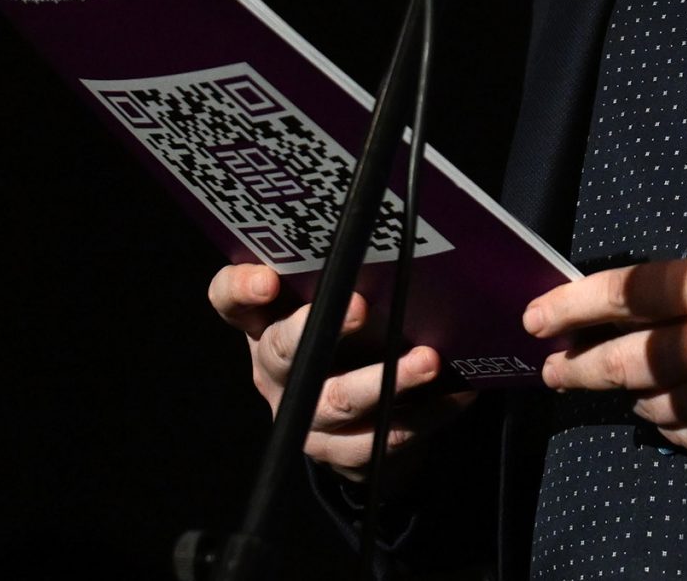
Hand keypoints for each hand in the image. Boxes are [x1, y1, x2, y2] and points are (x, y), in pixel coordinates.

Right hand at [207, 263, 477, 481]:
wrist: (360, 424)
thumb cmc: (350, 336)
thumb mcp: (333, 300)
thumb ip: (345, 271)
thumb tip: (403, 234)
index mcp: (263, 323)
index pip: (230, 299)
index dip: (241, 289)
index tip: (269, 278)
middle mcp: (274, 372)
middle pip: (281, 352)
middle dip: (322, 328)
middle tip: (360, 306)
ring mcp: (304, 417)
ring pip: (334, 403)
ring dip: (384, 382)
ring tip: (428, 361)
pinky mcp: (340, 454)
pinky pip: (380, 442)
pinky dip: (424, 416)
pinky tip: (456, 395)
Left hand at [523, 254, 686, 461]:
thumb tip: (629, 311)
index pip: (625, 291)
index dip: (572, 303)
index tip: (539, 315)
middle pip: (623, 360)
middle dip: (579, 365)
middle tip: (553, 367)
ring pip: (647, 404)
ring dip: (627, 394)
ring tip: (616, 384)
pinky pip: (683, 435)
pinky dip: (668, 421)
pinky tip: (669, 408)